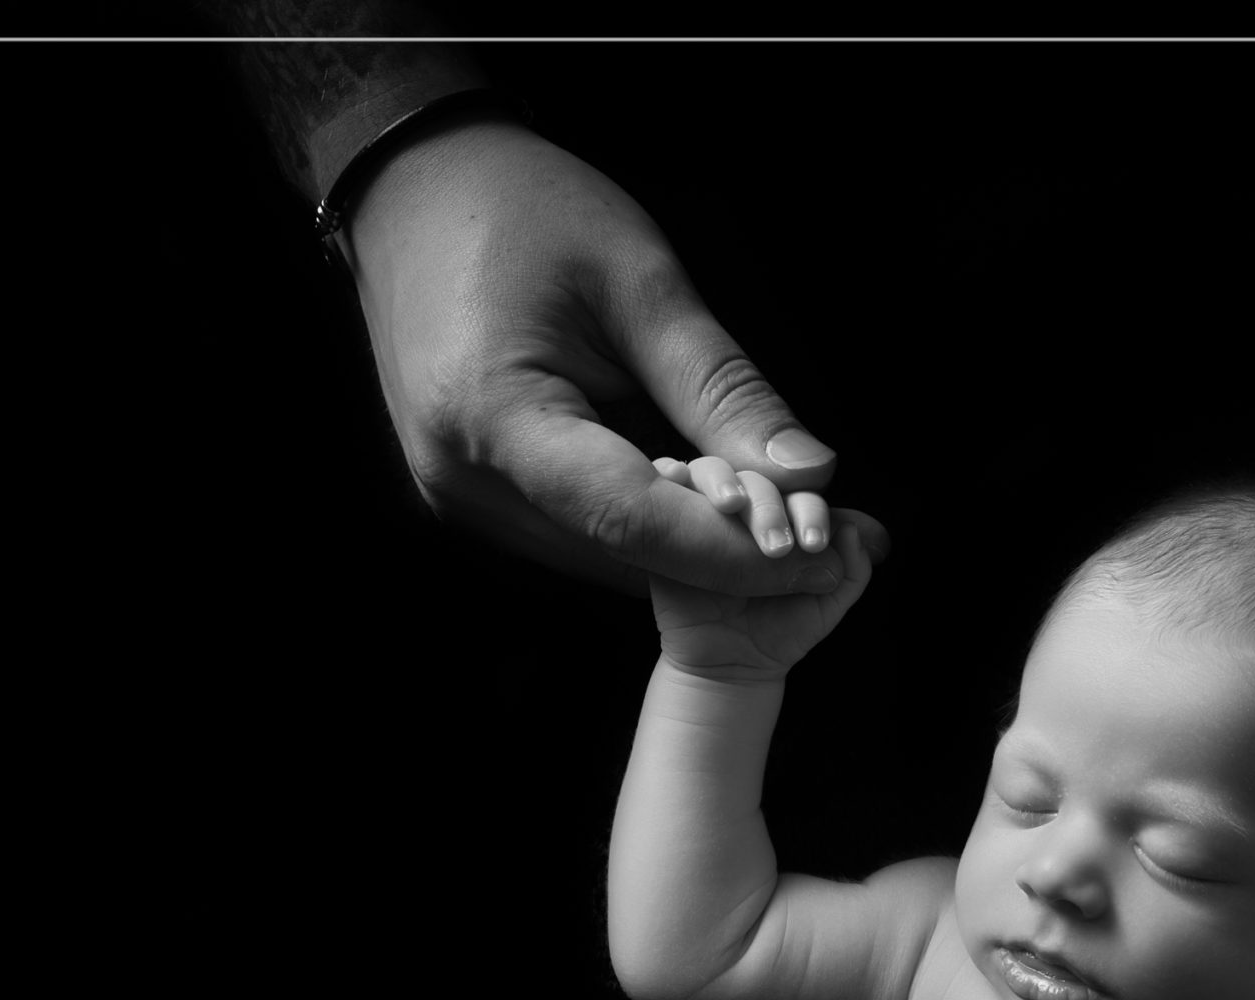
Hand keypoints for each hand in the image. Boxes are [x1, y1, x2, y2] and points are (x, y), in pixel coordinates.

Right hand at [346, 119, 841, 595]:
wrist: (414, 185)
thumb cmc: (521, 209)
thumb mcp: (640, 283)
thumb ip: (723, 389)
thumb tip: (812, 475)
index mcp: (493, 418)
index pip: (634, 521)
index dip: (737, 553)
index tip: (828, 556)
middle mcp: (466, 478)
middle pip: (625, 555)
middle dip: (736, 559)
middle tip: (840, 539)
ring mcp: (463, 495)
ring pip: (609, 557)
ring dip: (699, 548)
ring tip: (792, 514)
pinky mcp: (477, 491)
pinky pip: (584, 531)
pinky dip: (656, 524)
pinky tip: (718, 495)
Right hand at [647, 495, 887, 684]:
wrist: (732, 666)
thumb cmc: (780, 630)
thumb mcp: (826, 604)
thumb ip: (851, 570)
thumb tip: (851, 529)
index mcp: (787, 516)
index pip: (801, 494)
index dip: (810, 511)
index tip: (815, 544)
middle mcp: (748, 508)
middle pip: (758, 478)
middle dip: (769, 505)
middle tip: (776, 546)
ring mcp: (706, 511)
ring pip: (711, 473)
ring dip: (721, 481)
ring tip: (731, 506)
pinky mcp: (667, 522)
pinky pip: (662, 483)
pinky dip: (668, 470)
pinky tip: (675, 476)